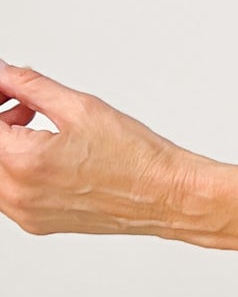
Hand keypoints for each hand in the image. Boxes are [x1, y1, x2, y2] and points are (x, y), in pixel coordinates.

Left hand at [0, 59, 195, 237]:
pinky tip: (45, 153)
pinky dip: (15, 168)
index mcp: (25, 162)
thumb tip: (3, 74)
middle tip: (24, 106)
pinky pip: (7, 191)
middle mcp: (18, 194)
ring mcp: (25, 213)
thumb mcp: (80, 107)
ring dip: (5, 145)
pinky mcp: (35, 222)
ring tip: (37, 129)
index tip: (9, 89)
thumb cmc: (134, 156)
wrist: (163, 193)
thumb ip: (30, 86)